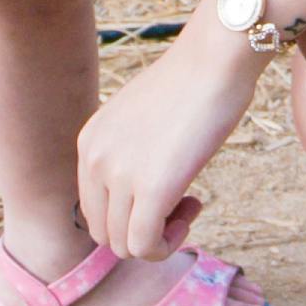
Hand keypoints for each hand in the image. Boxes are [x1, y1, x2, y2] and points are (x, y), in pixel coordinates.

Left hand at [77, 18, 261, 263]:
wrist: (216, 59)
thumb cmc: (192, 82)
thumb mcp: (141, 117)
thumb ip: (129, 151)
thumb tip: (140, 190)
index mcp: (89, 141)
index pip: (93, 208)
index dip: (129, 213)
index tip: (163, 191)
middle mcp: (95, 159)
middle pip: (104, 233)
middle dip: (141, 229)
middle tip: (179, 202)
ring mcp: (119, 175)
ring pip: (123, 246)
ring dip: (158, 237)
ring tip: (188, 204)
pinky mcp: (151, 190)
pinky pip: (146, 246)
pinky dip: (168, 244)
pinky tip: (192, 208)